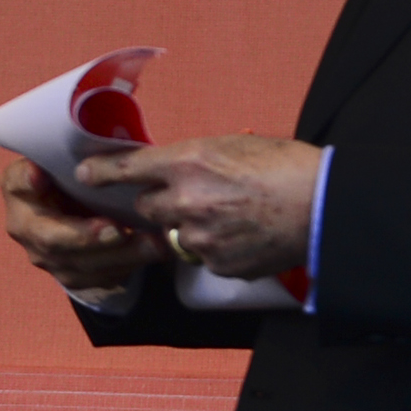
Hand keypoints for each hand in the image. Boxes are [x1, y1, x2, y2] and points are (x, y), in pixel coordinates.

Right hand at [2, 158, 160, 293]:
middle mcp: (25, 228)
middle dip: (87, 237)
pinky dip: (130, 265)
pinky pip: (100, 277)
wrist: (83, 207)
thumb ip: (63, 154)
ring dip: (120, 255)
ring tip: (153, 244)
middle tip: (119, 230)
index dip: (27, 182)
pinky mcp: (73, 276)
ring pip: (81, 265)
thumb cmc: (76, 173)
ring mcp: (47, 257)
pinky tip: (153, 253)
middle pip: (51, 239)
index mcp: (19, 190)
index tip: (41, 178)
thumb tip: (48, 166)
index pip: (18, 184)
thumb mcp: (67, 156)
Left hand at [74, 135, 320, 279]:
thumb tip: (171, 167)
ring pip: (174, 234)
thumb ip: (194, 159)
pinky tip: (243, 235)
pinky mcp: (217, 264)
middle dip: (161, 201)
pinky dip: (216, 248)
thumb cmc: (287, 167)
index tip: (85, 175)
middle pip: (147, 205)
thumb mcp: (234, 146)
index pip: (128, 168)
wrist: (326, 206)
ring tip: (229, 215)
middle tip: (192, 195)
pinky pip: (202, 257)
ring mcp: (199, 237)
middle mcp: (186, 199)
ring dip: (189, 226)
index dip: (101, 172)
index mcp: (189, 161)